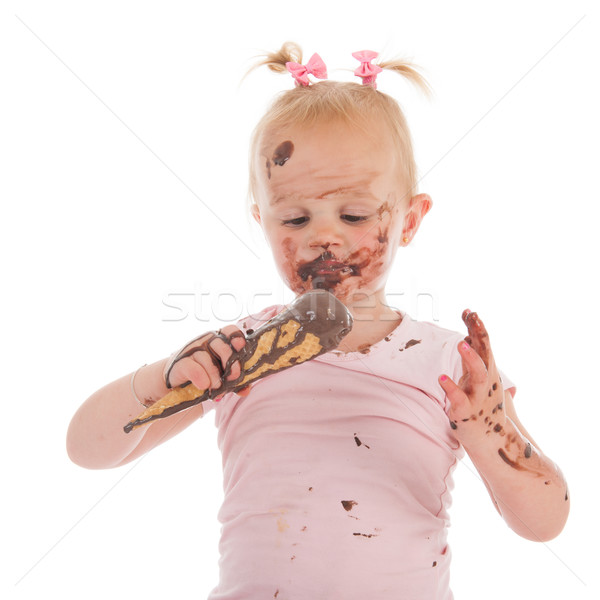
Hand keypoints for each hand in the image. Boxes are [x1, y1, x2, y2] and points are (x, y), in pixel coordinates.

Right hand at [165, 325, 249, 397]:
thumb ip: (235, 382)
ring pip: (207, 359)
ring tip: (217, 389)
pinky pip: (193, 368)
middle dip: (231, 361)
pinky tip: (204, 385)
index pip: (229, 331)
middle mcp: (206, 342)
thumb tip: (245, 390)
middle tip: (233, 377)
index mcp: (219, 341)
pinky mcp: (180, 362)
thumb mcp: (222, 377)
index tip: (241, 346)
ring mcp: (192, 350)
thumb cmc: (204, 374)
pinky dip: (201, 377)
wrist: (178, 383)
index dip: (236, 337)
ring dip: (215, 376)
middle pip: (221, 344)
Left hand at [439, 310, 505, 447]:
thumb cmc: (482, 406)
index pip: (484, 344)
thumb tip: (469, 336)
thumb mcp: (477, 379)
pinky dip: (451, 387)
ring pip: (479, 374)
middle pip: (486, 353)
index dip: (477, 327)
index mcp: (488, 371)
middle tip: (473, 317)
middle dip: (480, 334)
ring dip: (471, 358)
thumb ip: (473, 358)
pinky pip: (459, 398)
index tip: (468, 311)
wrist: (492, 441)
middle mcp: (486, 381)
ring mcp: (478, 396)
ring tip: (461, 343)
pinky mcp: (467, 412)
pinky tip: (441, 377)